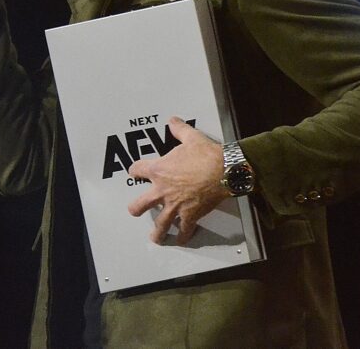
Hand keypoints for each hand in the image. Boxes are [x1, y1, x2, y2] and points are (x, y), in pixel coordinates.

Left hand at [126, 117, 227, 244]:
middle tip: (136, 209)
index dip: (136, 170)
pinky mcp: (189, 215)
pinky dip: (183, 236)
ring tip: (156, 237)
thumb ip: (179, 130)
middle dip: (136, 208)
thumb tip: (172, 120)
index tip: (136, 171)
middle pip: (139, 205)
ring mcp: (174, 205)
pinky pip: (183, 230)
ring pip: (159, 224)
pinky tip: (182, 239)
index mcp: (159, 170)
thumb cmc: (206, 154)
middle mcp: (162, 191)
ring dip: (157, 232)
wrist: (223, 170)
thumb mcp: (191, 137)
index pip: (137, 170)